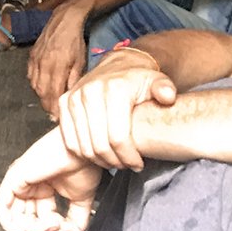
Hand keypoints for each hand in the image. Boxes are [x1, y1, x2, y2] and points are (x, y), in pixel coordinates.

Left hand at [0, 130, 103, 230]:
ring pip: (16, 219)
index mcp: (43, 190)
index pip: (41, 221)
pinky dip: (10, 224)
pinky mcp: (14, 178)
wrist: (85, 152)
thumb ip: (76, 220)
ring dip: (36, 230)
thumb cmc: (83, 164)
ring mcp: (21, 183)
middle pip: (28, 222)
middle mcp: (30, 187)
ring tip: (54, 225)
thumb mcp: (81, 200)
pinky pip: (2, 207)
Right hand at [27, 6, 89, 113]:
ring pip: (35, 85)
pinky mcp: (32, 56)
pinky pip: (30, 76)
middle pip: (42, 92)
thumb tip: (70, 96)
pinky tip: (42, 88)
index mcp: (57, 66)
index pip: (53, 94)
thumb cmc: (75, 40)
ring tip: (49, 103)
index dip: (55, 108)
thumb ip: (74, 79)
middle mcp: (43, 64)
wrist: (64, 20)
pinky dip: (35, 84)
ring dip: (41, 96)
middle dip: (47, 105)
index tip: (58, 118)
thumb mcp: (80, 61)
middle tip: (54, 114)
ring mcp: (35, 60)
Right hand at [56, 49, 175, 170]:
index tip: (138, 164)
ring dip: (100, 160)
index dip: (128, 157)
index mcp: (114, 89)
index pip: (118, 137)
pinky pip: (70, 140)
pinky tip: (100, 154)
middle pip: (100, 145)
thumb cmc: (139, 80)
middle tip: (127, 165)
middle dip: (115, 161)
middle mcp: (90, 92)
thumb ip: (165, 89)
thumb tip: (167, 96)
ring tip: (115, 161)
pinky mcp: (64, 103)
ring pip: (83, 146)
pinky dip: (84, 153)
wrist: (118, 65)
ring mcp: (74, 97)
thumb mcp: (157, 81)